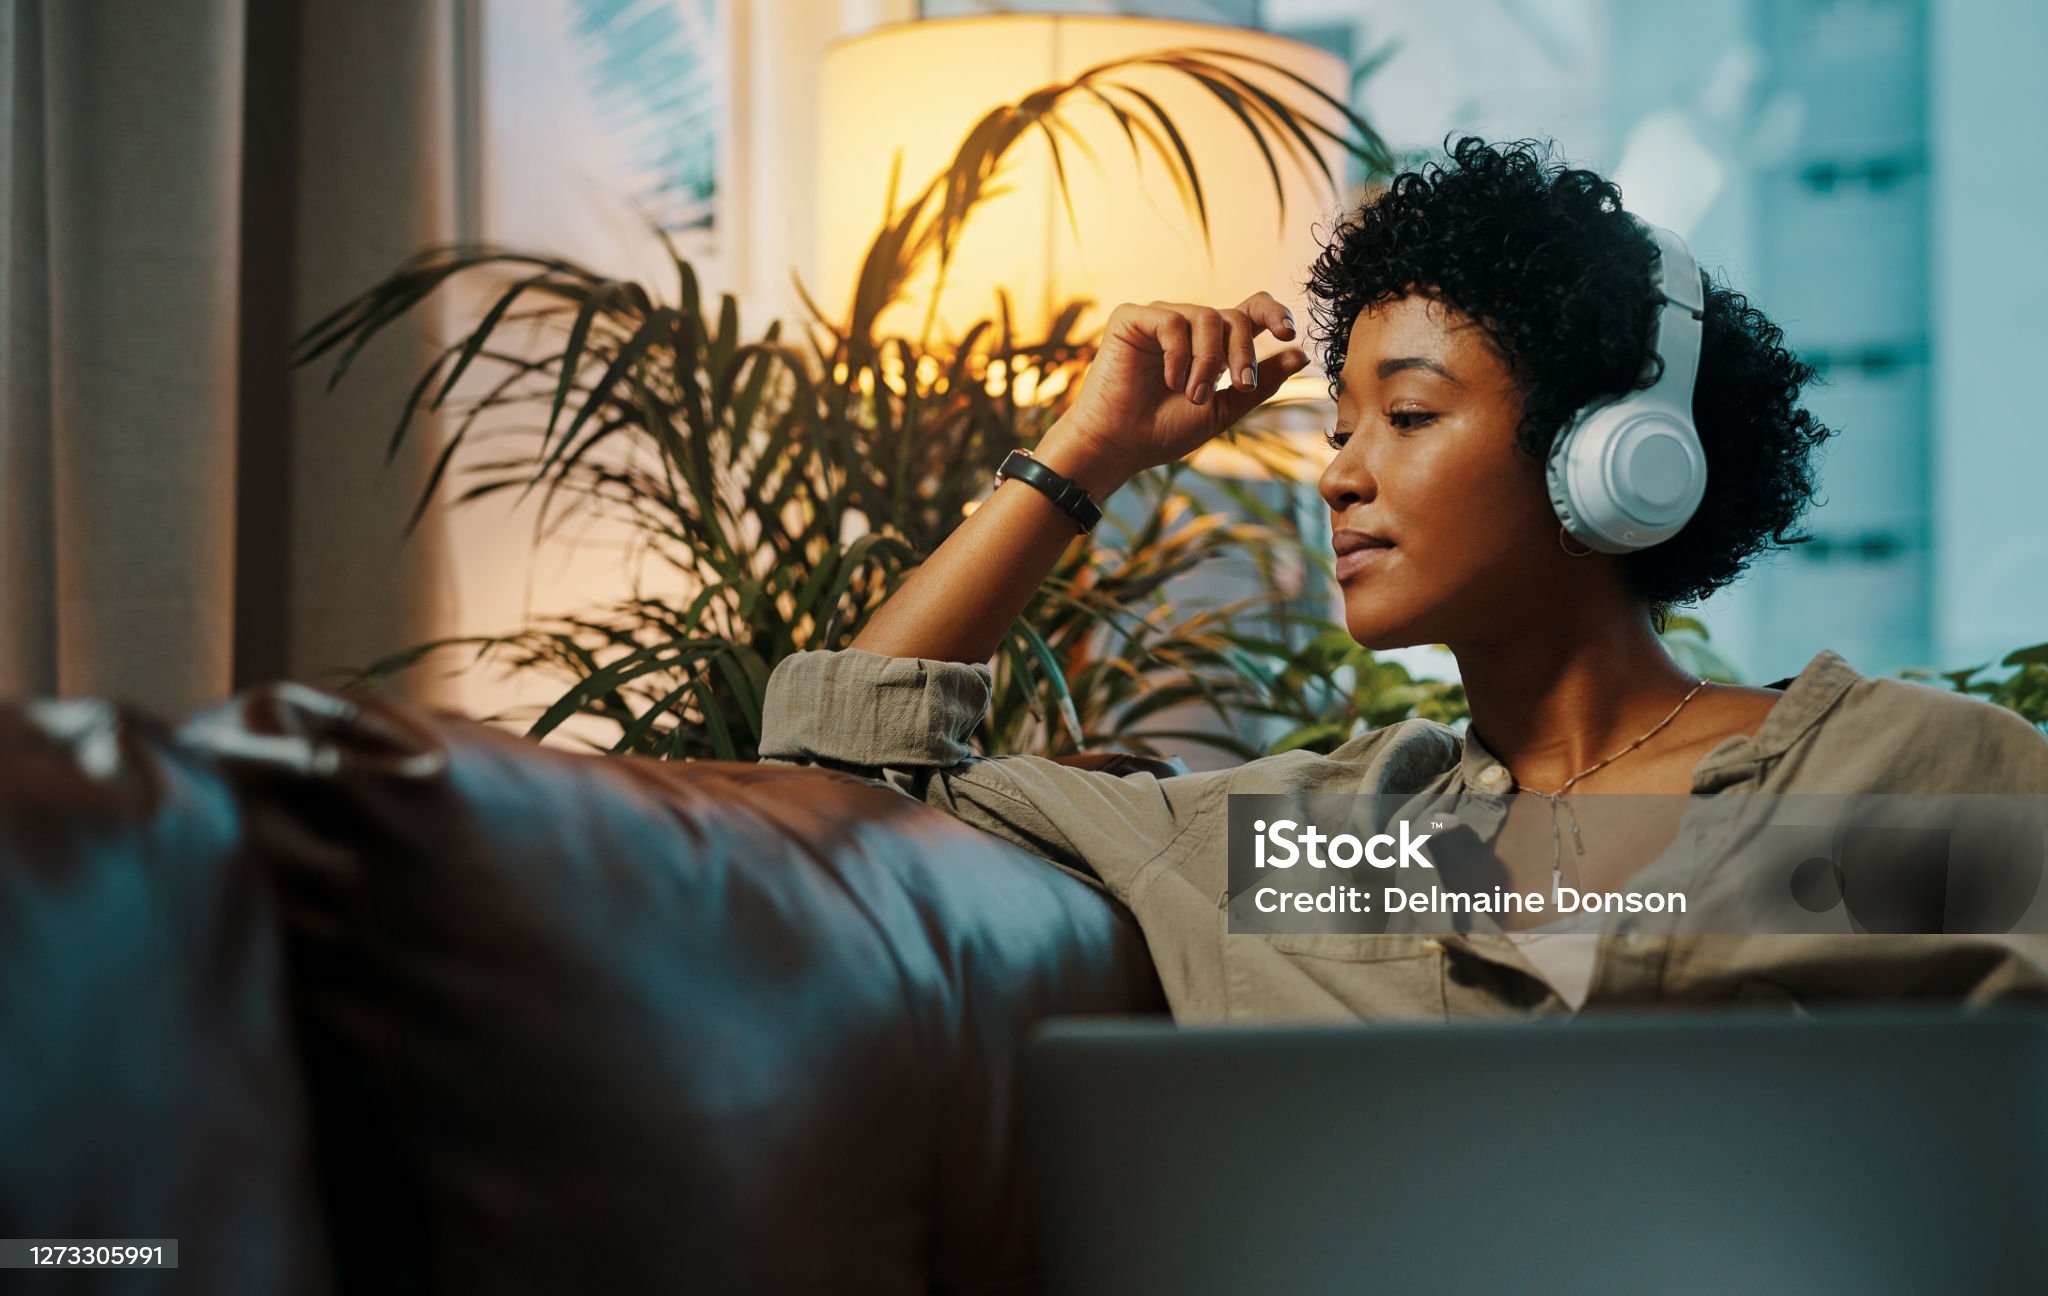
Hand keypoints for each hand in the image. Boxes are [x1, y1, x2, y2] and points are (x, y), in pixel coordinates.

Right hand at [1044, 292, 1310, 485]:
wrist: (1119, 446)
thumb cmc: (1164, 431)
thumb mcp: (1224, 409)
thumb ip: (1259, 382)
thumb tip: (1301, 353)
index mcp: (1211, 344)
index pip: (1251, 309)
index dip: (1275, 312)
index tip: (1288, 333)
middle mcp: (1187, 326)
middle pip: (1234, 316)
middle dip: (1242, 352)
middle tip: (1237, 385)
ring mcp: (1158, 319)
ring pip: (1206, 316)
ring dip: (1208, 360)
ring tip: (1193, 394)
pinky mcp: (1131, 318)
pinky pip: (1170, 321)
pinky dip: (1177, 353)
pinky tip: (1169, 380)